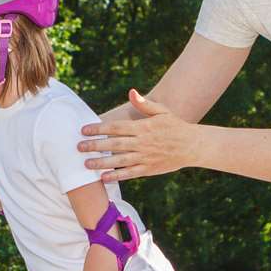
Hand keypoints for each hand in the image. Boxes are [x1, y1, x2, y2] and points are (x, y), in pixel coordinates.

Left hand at [77, 89, 199, 180]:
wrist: (192, 145)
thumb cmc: (174, 126)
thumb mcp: (161, 111)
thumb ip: (144, 104)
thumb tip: (131, 92)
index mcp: (143, 127)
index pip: (116, 127)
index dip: (99, 128)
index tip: (84, 130)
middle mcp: (142, 142)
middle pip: (114, 144)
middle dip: (95, 145)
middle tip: (79, 147)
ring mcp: (145, 157)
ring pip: (120, 160)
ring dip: (102, 162)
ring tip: (86, 163)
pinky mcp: (149, 169)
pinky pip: (130, 173)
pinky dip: (116, 176)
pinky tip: (103, 177)